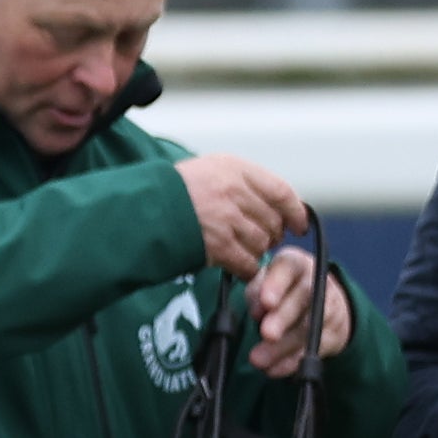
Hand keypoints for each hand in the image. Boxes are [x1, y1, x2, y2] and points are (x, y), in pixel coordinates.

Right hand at [176, 154, 308, 278]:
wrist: (139, 212)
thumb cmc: (170, 193)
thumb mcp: (207, 171)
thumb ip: (239, 183)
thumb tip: (272, 204)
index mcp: (235, 169)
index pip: (281, 191)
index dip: (295, 211)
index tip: (299, 224)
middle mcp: (235, 192)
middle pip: (273, 220)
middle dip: (272, 234)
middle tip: (264, 240)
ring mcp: (227, 219)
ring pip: (262, 243)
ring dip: (257, 251)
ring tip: (242, 251)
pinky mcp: (218, 245)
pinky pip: (247, 263)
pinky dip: (247, 269)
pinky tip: (238, 267)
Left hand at [244, 249, 350, 377]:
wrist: (319, 301)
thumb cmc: (281, 289)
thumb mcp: (264, 283)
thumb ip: (257, 293)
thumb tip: (259, 311)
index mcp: (295, 264)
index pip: (288, 267)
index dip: (276, 284)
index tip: (265, 302)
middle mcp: (316, 281)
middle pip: (303, 298)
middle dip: (283, 317)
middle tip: (266, 333)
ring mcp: (329, 307)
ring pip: (309, 327)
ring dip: (283, 346)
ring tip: (259, 360)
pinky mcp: (333, 333)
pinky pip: (314, 348)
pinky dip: (292, 361)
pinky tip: (274, 369)